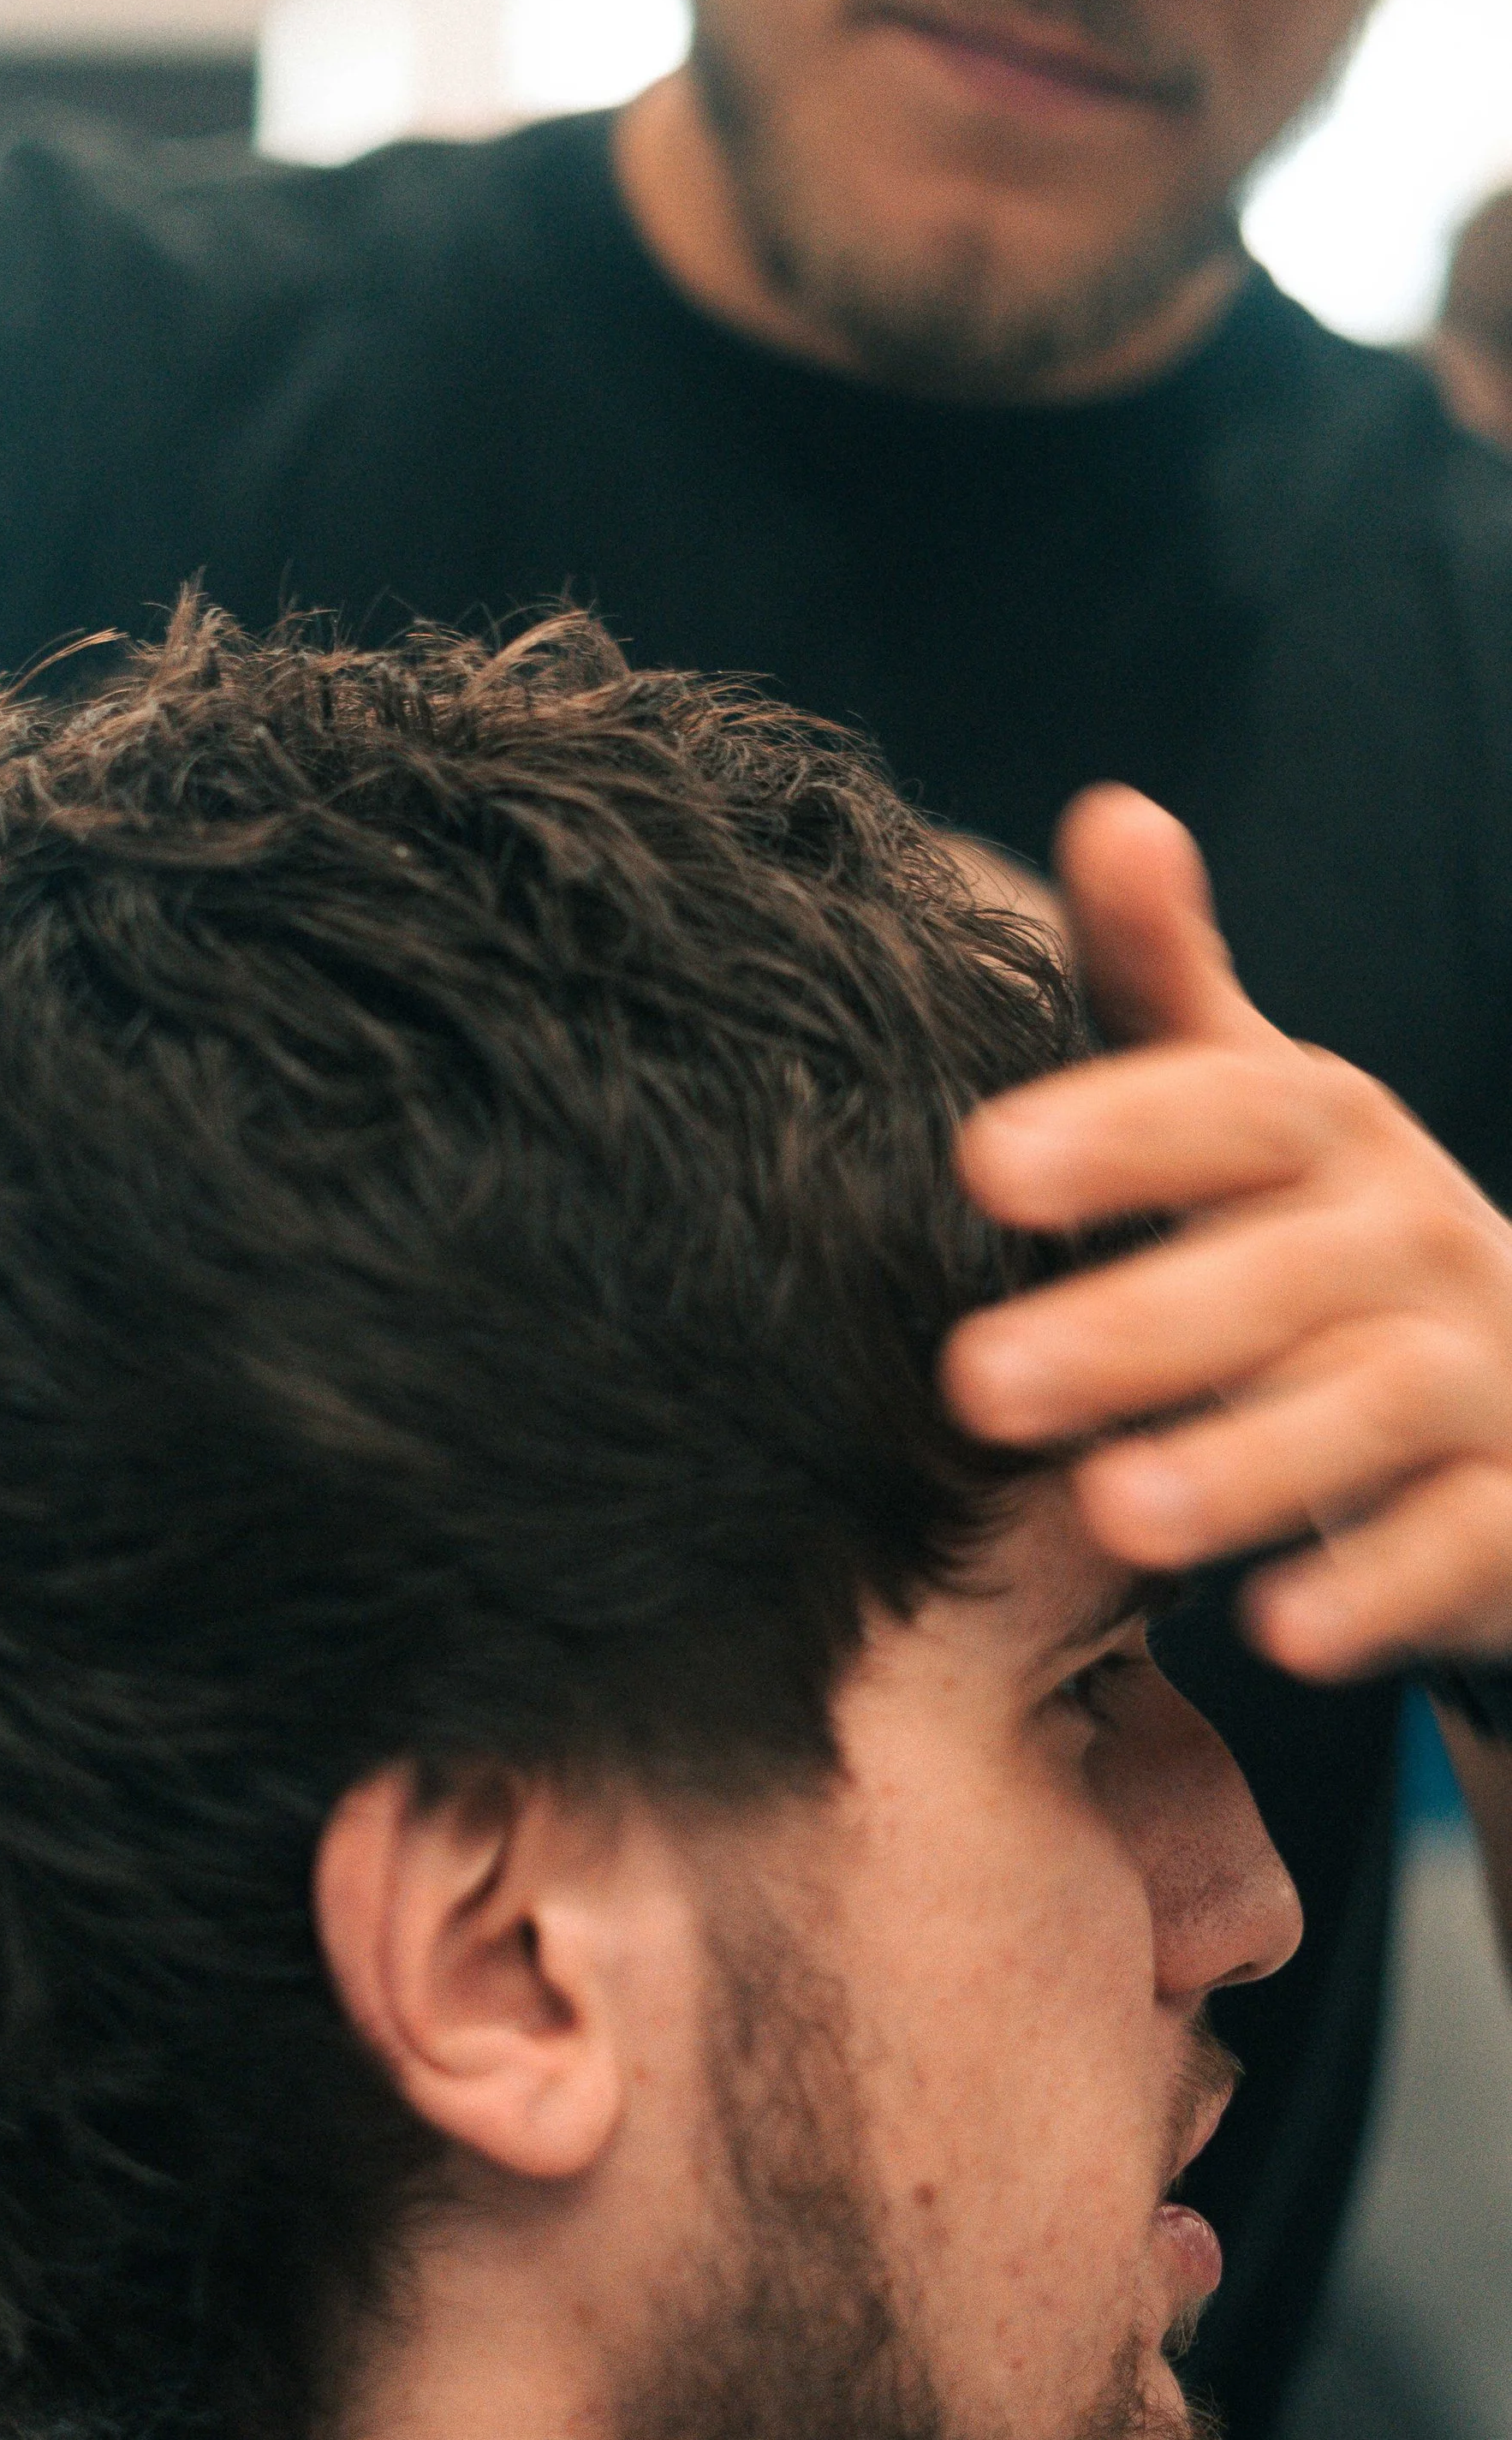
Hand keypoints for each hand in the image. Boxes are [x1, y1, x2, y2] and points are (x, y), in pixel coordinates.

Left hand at [943, 786, 1511, 1680]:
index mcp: (1323, 1131)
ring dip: (1244, 1461)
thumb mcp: (1243, 1098)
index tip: (983, 1162)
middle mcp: (1410, 1235)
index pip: (1226, 1108)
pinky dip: (1380, 1588)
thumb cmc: (1313, 1228)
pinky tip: (1282, 1632)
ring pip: (1367, 1408)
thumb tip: (1113, 807)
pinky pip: (1459, 1543)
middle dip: (1130, 1327)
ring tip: (1115, 1513)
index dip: (1114, 1131)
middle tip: (977, 1382)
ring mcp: (1478, 1371)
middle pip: (1275, 1273)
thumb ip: (1161, 975)